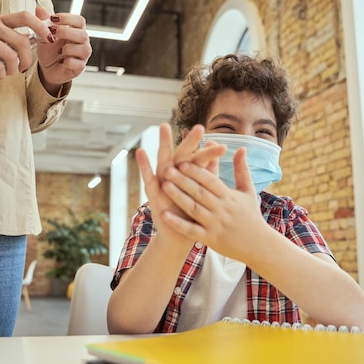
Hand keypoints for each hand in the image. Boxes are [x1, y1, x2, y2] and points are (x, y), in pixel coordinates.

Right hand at [0, 10, 52, 78]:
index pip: (26, 16)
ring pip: (12, 56)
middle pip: (23, 41)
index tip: (49, 40)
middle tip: (23, 68)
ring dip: (14, 70)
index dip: (41, 27)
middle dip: (28, 60)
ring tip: (8, 73)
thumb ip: (11, 34)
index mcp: (0, 19)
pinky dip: (2, 74)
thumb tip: (35, 37)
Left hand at [35, 10, 91, 93]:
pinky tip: (61, 61)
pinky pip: (79, 64)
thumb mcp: (44, 35)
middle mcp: (82, 43)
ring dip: (69, 48)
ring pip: (84, 49)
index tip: (53, 18)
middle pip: (83, 34)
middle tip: (52, 33)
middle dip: (66, 32)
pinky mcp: (80, 68)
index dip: (68, 18)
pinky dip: (68, 62)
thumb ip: (43, 22)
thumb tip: (39, 9)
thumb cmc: (49, 51)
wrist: (47, 69)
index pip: (79, 21)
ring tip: (59, 51)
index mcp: (76, 31)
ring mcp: (83, 56)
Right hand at [137, 123, 224, 246]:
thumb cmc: (193, 213)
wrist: (180, 236)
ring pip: (165, 161)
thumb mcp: (203, 192)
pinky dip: (144, 166)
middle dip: (190, 142)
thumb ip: (210, 172)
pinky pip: (148, 178)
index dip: (210, 154)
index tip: (223, 145)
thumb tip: (218, 151)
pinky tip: (140, 152)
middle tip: (198, 127)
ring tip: (163, 126)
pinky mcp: (153, 193)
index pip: (202, 161)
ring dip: (164, 144)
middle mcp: (176, 175)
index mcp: (190, 176)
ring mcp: (163, 183)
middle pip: (184, 156)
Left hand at [160, 147, 264, 260]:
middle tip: (167, 169)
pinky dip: (178, 223)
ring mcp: (214, 224)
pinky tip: (163, 215)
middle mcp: (221, 209)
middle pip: (199, 192)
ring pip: (193, 209)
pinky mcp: (210, 239)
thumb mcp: (248, 191)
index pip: (211, 181)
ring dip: (178, 197)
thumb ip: (241, 169)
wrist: (259, 246)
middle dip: (183, 180)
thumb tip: (241, 147)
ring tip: (164, 186)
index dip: (197, 171)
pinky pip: (191, 230)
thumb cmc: (251, 216)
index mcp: (228, 196)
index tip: (183, 161)